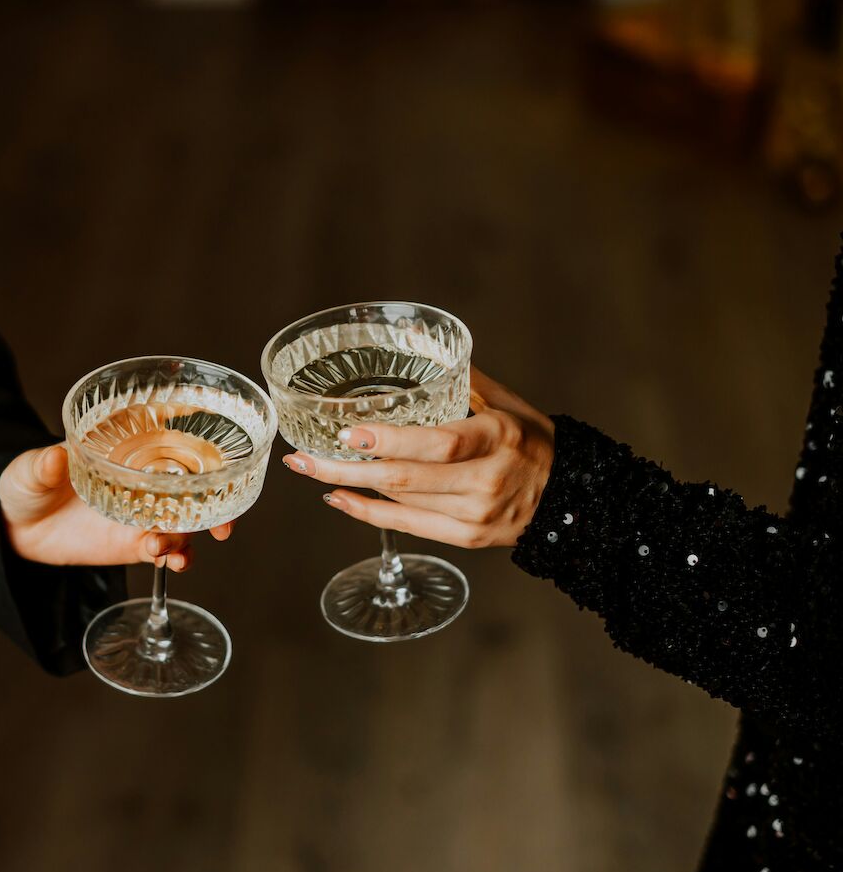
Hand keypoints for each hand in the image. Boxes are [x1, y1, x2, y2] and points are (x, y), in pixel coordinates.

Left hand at [0, 443, 233, 568]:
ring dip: (189, 536)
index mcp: (129, 449)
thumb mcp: (30, 469)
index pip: (175, 443)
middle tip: (222, 525)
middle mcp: (145, 480)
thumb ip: (43, 465)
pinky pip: (166, 551)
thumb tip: (53, 458)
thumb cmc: (28, 484)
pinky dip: (175, 557)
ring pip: (185, 522)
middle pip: (195, 487)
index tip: (224, 461)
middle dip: (217, 504)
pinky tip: (170, 562)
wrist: (17, 528)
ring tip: (164, 547)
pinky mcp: (135, 543)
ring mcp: (143, 513)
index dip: (205, 451)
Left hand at [282, 367, 554, 547]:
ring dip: (349, 487)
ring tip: (311, 469)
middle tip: (302, 457)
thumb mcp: (504, 402)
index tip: (350, 434)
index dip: (391, 442)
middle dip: (346, 469)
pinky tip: (340, 497)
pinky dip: (368, 513)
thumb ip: (457, 373)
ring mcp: (476, 513)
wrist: (568, 497)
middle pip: (406, 478)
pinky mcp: (467, 538)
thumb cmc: (530, 441)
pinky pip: (409, 526)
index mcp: (497, 438)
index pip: (438, 443)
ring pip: (401, 502)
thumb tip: (413, 333)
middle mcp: (485, 480)